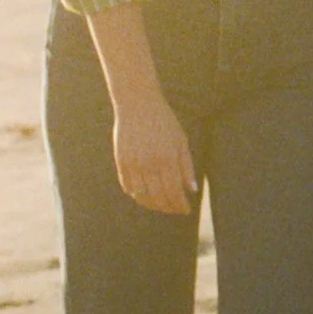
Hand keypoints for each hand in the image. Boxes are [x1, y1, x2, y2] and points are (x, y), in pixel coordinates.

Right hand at [112, 89, 197, 214]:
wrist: (137, 103)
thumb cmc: (164, 121)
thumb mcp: (181, 140)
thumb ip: (186, 166)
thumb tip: (191, 190)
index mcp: (167, 158)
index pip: (174, 192)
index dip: (180, 205)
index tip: (185, 210)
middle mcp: (149, 163)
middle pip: (158, 198)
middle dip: (168, 208)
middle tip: (175, 210)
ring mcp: (133, 163)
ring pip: (142, 196)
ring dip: (153, 205)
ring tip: (161, 205)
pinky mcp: (121, 161)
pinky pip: (128, 187)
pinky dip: (137, 195)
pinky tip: (145, 195)